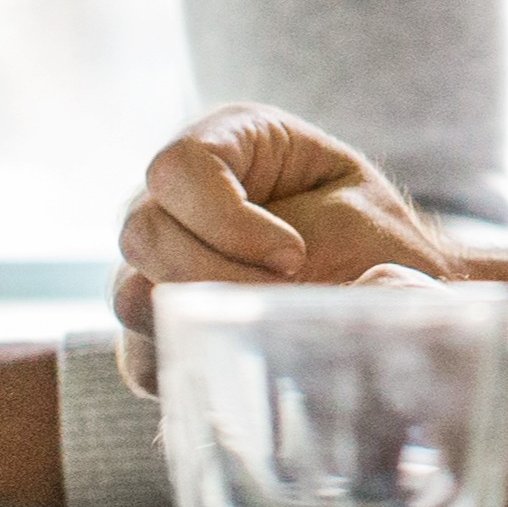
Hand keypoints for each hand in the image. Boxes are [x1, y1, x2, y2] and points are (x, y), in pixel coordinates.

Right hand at [113, 105, 458, 386]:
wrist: (377, 295)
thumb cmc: (371, 239)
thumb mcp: (359, 221)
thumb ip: (319, 241)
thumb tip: (293, 286)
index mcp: (222, 142)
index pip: (178, 170)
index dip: (226, 219)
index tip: (294, 255)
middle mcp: (170, 198)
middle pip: (142, 233)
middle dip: (217, 275)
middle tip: (287, 295)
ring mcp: (152, 263)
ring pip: (130, 297)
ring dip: (204, 321)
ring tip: (271, 328)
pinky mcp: (152, 327)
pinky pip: (142, 357)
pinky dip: (196, 364)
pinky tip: (249, 359)